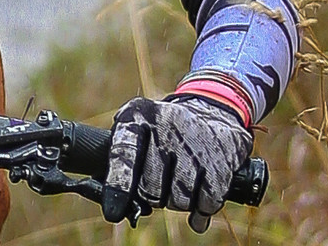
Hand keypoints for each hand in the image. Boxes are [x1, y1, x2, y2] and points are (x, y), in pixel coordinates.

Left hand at [102, 95, 252, 232]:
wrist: (214, 114)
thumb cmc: (161, 131)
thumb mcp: (135, 127)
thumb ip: (118, 158)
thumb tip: (108, 201)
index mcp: (138, 115)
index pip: (124, 153)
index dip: (118, 185)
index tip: (113, 212)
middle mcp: (167, 126)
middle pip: (151, 189)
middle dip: (152, 195)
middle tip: (158, 181)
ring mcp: (195, 145)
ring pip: (178, 201)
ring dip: (176, 201)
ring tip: (179, 180)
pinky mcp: (220, 164)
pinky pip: (204, 204)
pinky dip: (200, 209)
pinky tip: (197, 193)